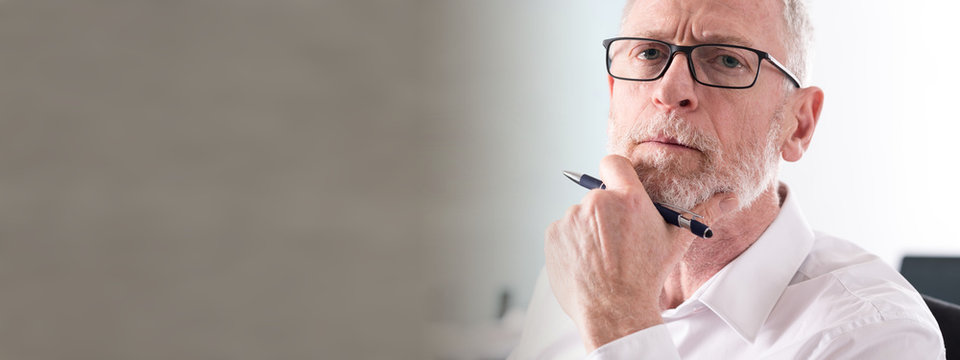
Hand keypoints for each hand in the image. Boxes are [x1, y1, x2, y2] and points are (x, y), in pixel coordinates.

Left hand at [544, 155, 734, 350]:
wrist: (615, 311)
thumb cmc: (649, 276)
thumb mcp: (677, 242)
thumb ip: (702, 213)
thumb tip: (731, 196)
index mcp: (629, 198)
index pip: (613, 162)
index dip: (617, 173)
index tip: (620, 188)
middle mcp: (597, 202)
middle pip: (599, 195)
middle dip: (607, 212)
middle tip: (618, 239)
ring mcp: (572, 218)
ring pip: (580, 215)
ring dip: (588, 229)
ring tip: (602, 256)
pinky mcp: (554, 235)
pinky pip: (564, 232)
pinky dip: (572, 243)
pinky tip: (586, 262)